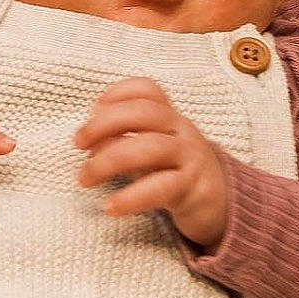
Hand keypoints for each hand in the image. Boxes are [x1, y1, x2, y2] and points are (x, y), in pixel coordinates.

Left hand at [74, 79, 227, 247]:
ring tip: (85, 178)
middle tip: (78, 143)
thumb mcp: (149, 151)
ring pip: (149, 148)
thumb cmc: (175, 173)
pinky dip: (130, 198)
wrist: (221, 203)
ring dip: (108, 162)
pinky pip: (159, 189)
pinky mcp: (192, 188)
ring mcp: (189, 157)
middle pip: (144, 112)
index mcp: (169, 117)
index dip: (118, 92)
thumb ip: (122, 141)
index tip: (93, 108)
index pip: (148, 90)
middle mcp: (181, 130)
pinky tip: (110, 207)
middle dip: (104, 124)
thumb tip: (89, 141)